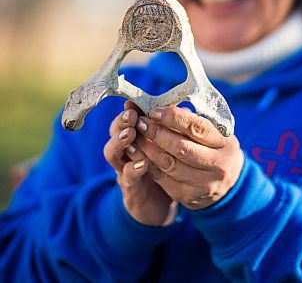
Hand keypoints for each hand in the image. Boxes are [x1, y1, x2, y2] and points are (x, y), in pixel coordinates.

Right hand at [103, 101, 173, 225]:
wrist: (161, 205)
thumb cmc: (166, 169)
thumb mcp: (169, 146)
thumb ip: (171, 128)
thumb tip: (181, 107)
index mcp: (134, 137)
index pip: (126, 119)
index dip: (129, 110)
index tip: (133, 103)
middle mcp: (124, 152)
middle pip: (113, 132)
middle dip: (121, 122)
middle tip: (130, 116)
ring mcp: (123, 171)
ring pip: (112, 153)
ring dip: (120, 142)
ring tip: (130, 133)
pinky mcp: (129, 192)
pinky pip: (127, 179)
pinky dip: (132, 170)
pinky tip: (142, 163)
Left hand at [131, 105, 243, 209]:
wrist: (229, 182)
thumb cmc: (215, 147)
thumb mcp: (213, 130)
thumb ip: (190, 119)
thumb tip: (160, 106)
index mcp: (225, 143)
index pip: (196, 128)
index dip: (173, 118)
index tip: (154, 111)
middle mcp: (218, 165)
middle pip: (181, 147)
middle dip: (156, 133)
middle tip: (140, 122)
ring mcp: (204, 184)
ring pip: (168, 164)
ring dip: (147, 148)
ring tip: (135, 136)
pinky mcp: (189, 196)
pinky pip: (162, 178)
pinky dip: (148, 163)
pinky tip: (138, 153)